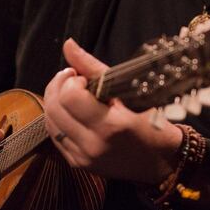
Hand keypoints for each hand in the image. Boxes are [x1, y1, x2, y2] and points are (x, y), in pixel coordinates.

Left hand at [44, 38, 182, 184]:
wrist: (160, 161)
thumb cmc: (151, 123)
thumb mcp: (129, 91)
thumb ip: (93, 68)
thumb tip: (68, 45)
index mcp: (111, 125)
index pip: (70, 97)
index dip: (72, 80)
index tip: (83, 77)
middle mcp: (93, 144)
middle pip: (54, 108)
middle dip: (58, 86)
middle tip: (74, 80)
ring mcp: (83, 157)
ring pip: (50, 122)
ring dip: (55, 101)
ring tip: (73, 94)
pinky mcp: (77, 164)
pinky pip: (55, 136)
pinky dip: (58, 119)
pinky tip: (73, 112)